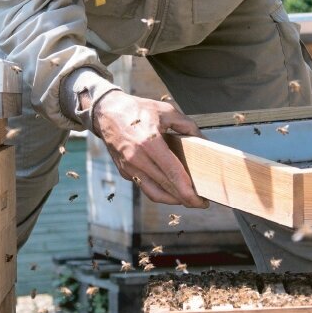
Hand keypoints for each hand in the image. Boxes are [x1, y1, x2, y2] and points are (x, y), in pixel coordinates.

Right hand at [92, 90, 208, 206]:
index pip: (172, 172)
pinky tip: (172, 189)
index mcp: (148, 142)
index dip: (187, 189)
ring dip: (172, 200)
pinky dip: (160, 191)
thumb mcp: (167, 111)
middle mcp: (136, 158)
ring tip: (188, 199)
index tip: (201, 198)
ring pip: (153, 193)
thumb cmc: (137, 110)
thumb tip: (205, 142)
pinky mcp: (124, 171)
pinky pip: (145, 186)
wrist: (106, 113)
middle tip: (201, 202)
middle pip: (165, 187)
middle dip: (185, 199)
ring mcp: (128, 167)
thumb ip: (188, 126)